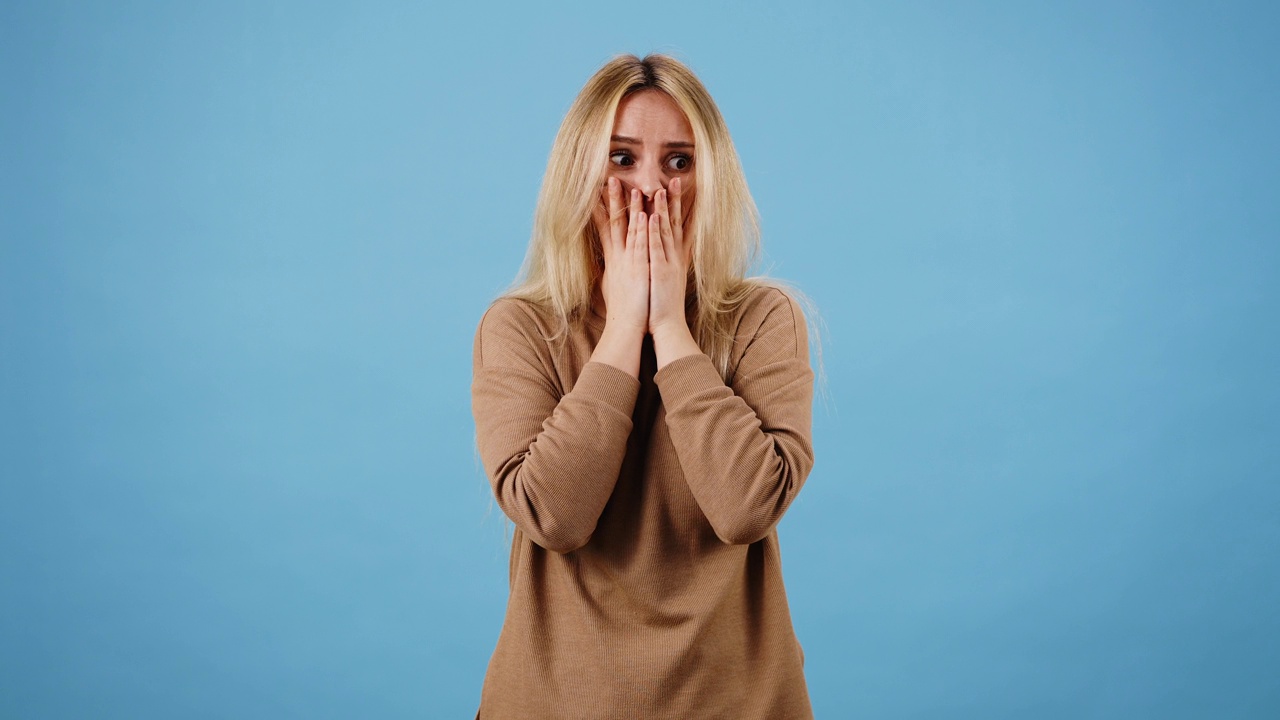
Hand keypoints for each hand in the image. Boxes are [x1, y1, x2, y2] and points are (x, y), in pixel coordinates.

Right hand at [591, 177, 648, 332]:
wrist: (626, 327)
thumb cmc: (623, 309)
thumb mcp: (612, 285)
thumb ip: (612, 270)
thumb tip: (609, 262)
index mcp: (613, 259)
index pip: (605, 228)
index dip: (602, 208)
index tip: (598, 192)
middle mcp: (619, 257)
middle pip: (613, 222)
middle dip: (612, 200)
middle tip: (609, 179)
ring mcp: (629, 261)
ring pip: (630, 228)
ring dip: (631, 207)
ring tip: (630, 186)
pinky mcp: (640, 269)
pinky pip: (642, 245)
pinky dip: (643, 229)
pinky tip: (644, 214)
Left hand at [646, 177, 690, 334]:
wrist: (667, 325)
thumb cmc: (661, 305)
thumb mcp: (663, 280)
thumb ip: (662, 264)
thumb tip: (658, 255)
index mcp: (673, 257)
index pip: (677, 227)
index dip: (678, 207)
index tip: (678, 189)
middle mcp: (672, 256)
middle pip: (674, 222)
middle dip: (674, 200)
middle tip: (674, 179)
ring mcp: (666, 262)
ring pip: (664, 230)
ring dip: (662, 209)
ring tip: (660, 188)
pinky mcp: (658, 270)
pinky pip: (655, 247)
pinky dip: (654, 231)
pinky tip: (652, 216)